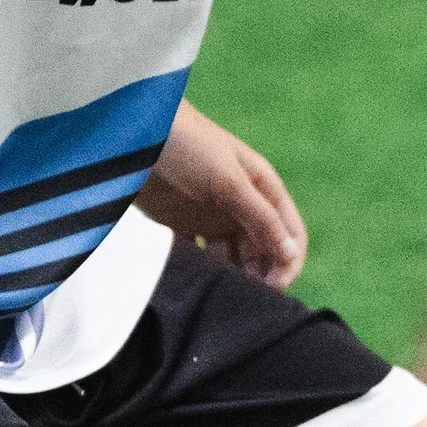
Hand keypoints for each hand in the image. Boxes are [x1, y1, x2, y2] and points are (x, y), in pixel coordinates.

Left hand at [139, 103, 306, 285]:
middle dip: (260, 274)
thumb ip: (260, 217)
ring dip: (231, 275)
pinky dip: (200, 269)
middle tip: (244, 296)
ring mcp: (212, 216)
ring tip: (217, 291)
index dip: (287, 263)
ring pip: (232, 257)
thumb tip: (291, 253)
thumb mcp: (229, 181)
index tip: (272, 288)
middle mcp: (242, 205)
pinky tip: (194, 279)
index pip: (290, 234)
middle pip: (263, 250)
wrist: (134, 129)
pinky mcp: (182, 224)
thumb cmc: (189, 144)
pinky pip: (198, 255)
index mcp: (263, 189)